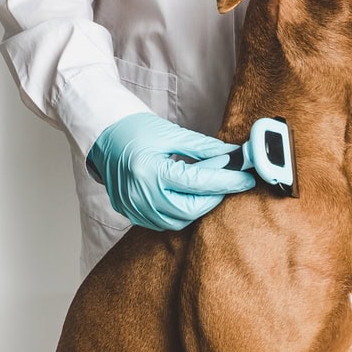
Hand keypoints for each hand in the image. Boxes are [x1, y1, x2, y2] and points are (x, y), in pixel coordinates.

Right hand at [88, 112, 256, 230]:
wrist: (104, 136)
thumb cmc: (135, 130)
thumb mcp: (172, 134)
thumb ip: (204, 148)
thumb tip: (233, 156)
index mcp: (149, 172)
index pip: (198, 183)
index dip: (227, 181)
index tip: (247, 178)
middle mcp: (140, 195)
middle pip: (190, 209)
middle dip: (215, 197)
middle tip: (230, 182)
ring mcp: (134, 208)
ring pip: (178, 220)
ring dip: (199, 206)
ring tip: (208, 187)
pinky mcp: (131, 214)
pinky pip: (163, 222)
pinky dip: (180, 212)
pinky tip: (188, 195)